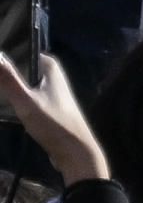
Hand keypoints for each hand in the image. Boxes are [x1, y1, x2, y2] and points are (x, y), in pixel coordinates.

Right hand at [0, 54, 102, 182]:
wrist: (75, 153)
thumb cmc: (53, 124)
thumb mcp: (26, 100)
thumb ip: (8, 78)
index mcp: (49, 66)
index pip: (19, 50)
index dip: (2, 56)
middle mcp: (51, 74)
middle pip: (18, 67)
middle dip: (3, 74)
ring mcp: (49, 90)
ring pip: (21, 82)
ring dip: (6, 86)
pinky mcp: (46, 105)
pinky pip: (24, 95)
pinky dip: (13, 98)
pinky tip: (3, 101)